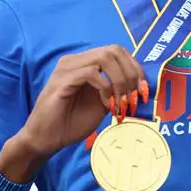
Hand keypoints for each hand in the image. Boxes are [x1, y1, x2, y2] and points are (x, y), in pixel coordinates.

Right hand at [0, 45, 146, 181]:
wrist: (46, 139)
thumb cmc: (71, 122)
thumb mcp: (103, 104)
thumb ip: (117, 91)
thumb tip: (140, 87)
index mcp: (85, 63)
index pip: (117, 52)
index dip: (135, 69)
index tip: (144, 91)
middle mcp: (76, 60)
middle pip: (114, 50)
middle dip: (131, 73)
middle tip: (134, 97)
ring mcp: (67, 68)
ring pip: (104, 58)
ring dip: (120, 80)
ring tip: (122, 102)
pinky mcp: (62, 80)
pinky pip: (91, 74)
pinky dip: (106, 89)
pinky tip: (107, 105)